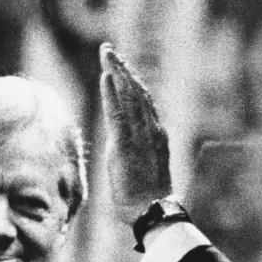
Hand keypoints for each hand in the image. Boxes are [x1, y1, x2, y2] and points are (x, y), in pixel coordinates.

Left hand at [99, 43, 172, 222]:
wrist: (151, 211)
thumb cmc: (146, 197)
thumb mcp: (144, 168)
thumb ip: (138, 152)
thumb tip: (128, 149)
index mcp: (155, 135)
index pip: (143, 101)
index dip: (131, 81)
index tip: (121, 65)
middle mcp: (150, 130)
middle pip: (137, 92)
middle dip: (123, 68)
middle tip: (109, 50)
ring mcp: (139, 137)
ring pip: (129, 97)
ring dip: (117, 72)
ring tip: (107, 54)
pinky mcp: (125, 146)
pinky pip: (118, 115)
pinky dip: (112, 94)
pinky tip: (105, 77)